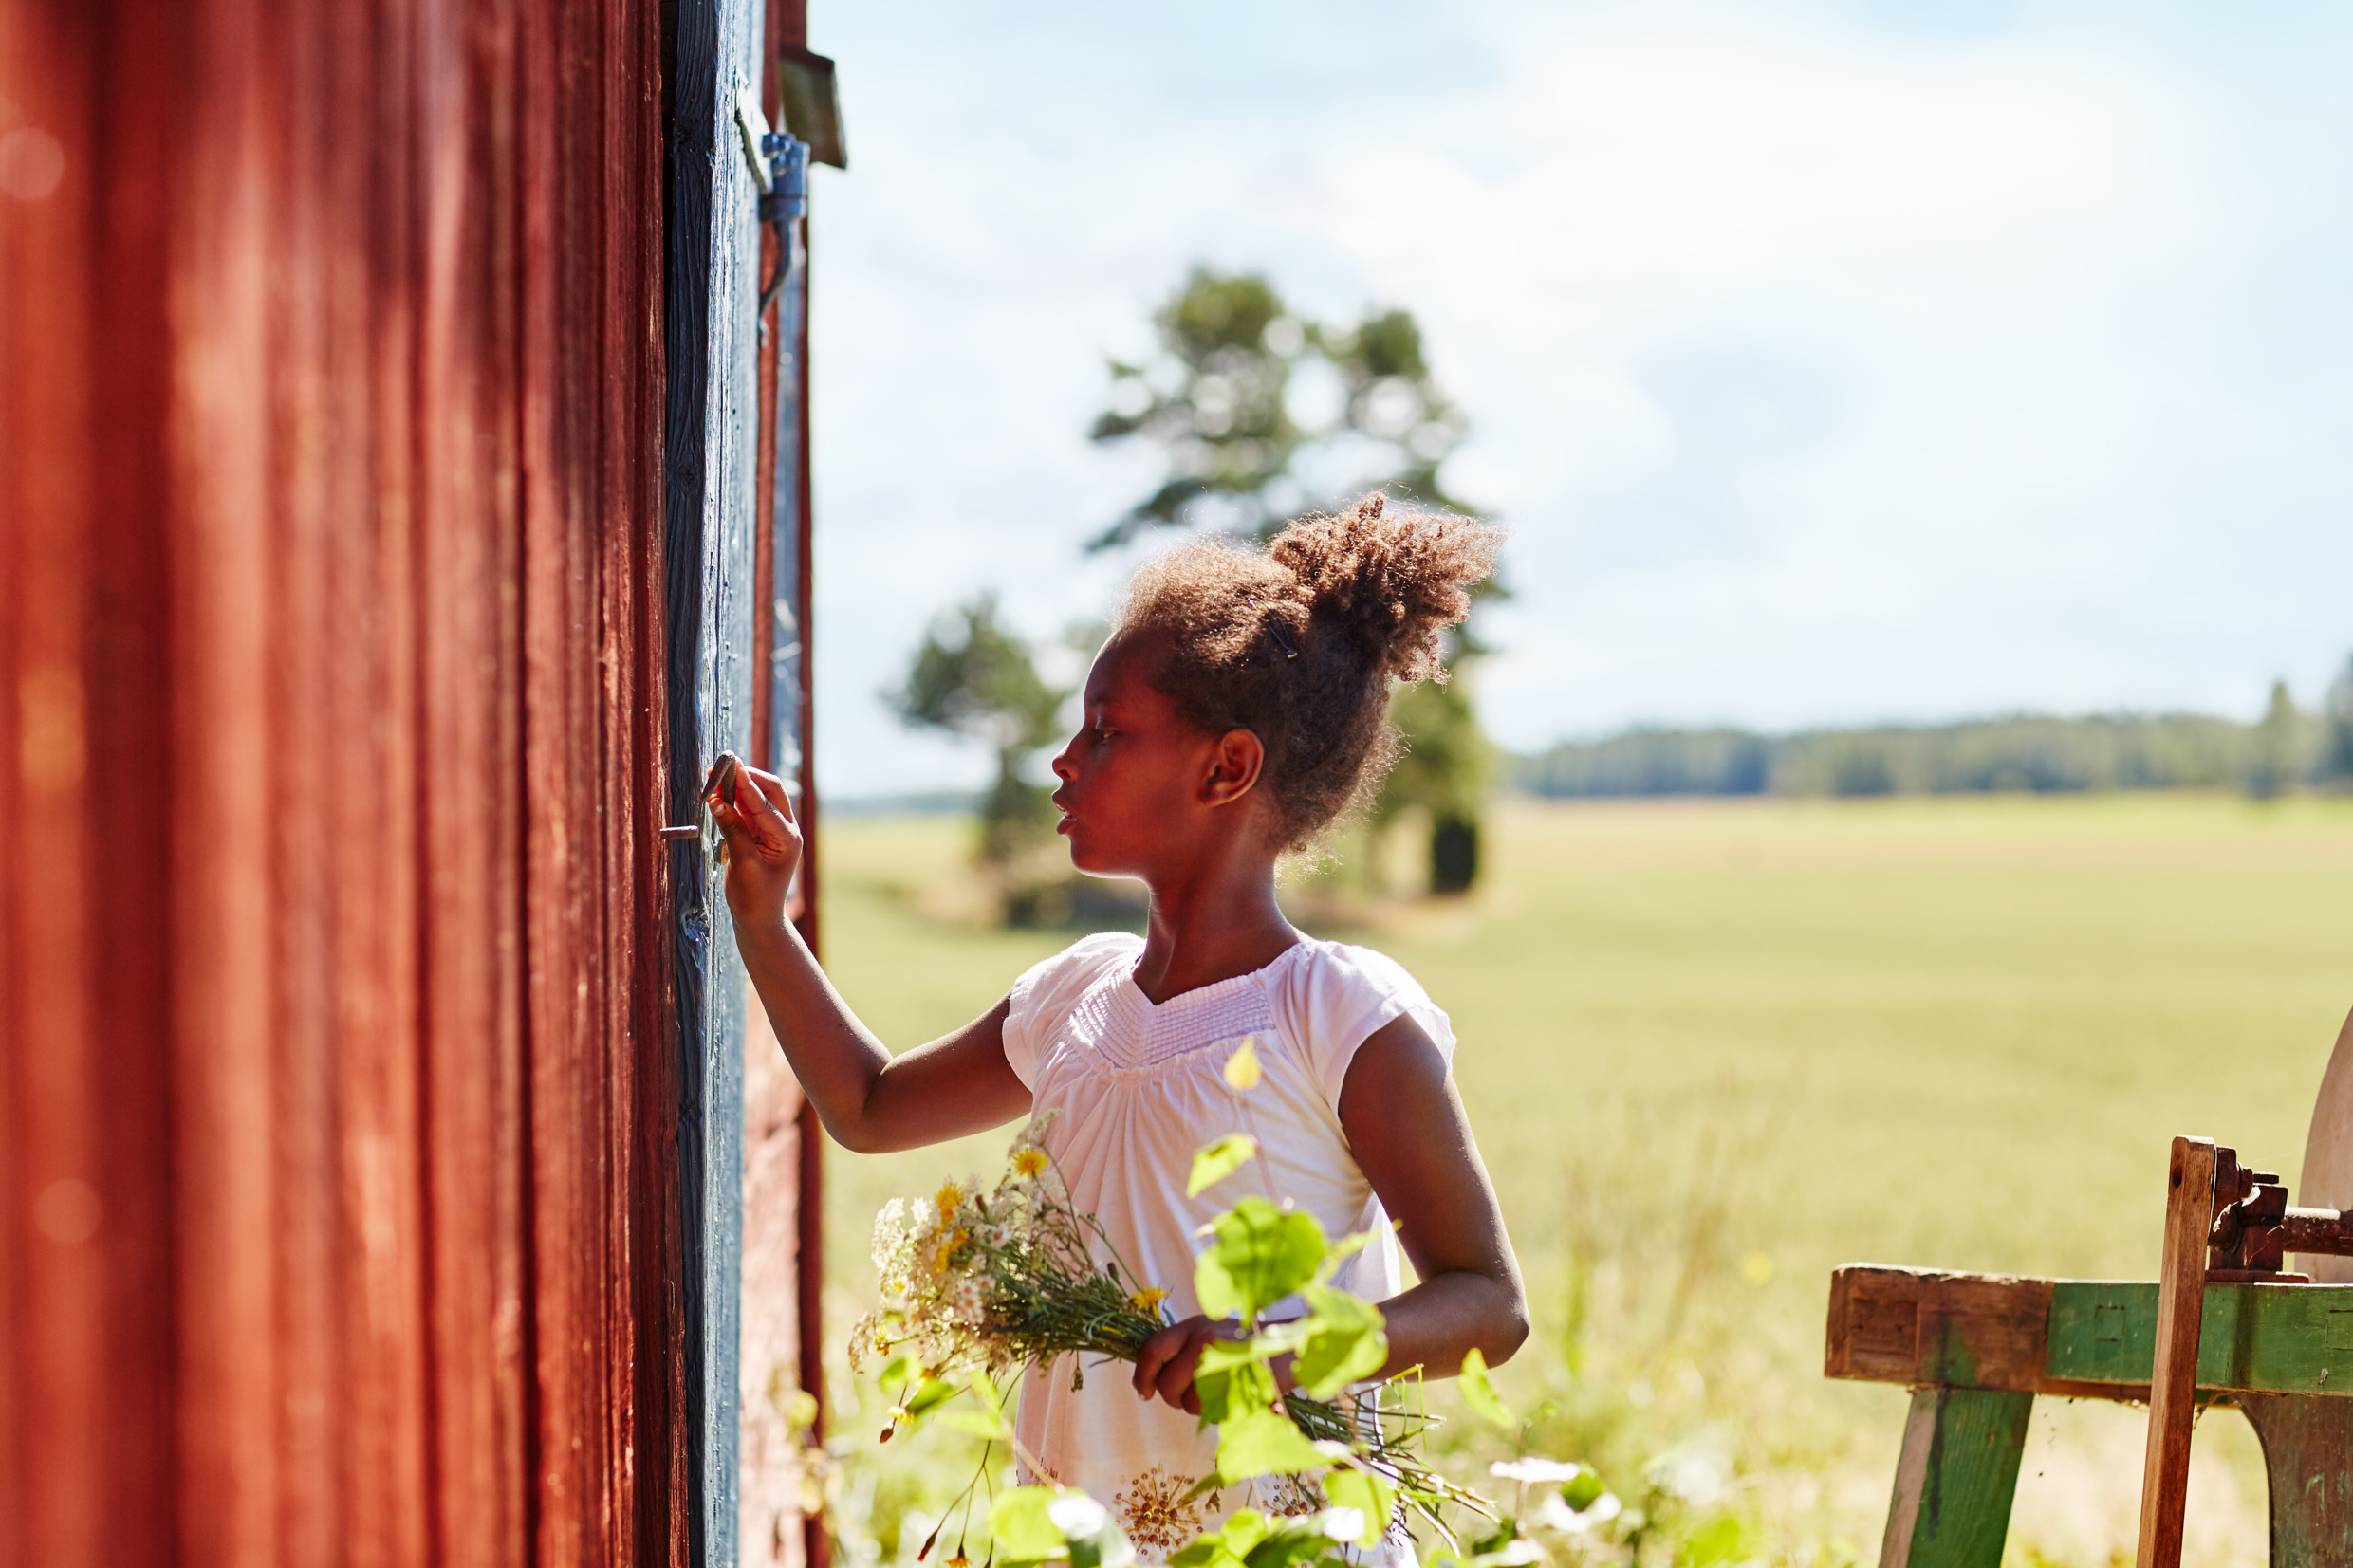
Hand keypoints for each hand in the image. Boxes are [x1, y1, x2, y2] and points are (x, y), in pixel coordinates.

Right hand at [706, 754, 803, 924]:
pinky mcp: (761, 834)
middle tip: (722, 767)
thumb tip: (717, 801)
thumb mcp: (742, 864)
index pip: (766, 804)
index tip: (731, 766)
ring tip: (715, 778)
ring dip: (738, 787)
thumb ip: (732, 830)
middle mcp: (786, 830)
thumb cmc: (754, 897)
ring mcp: (775, 831)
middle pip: (771, 791)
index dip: (746, 784)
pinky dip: (734, 801)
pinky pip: (749, 810)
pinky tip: (718, 794)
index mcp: (787, 838)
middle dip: (747, 778)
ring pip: (759, 798)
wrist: (759, 919)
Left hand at [1130, 1316, 1293, 1416]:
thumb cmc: (1247, 1343)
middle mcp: (1204, 1340)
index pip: (1154, 1350)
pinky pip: (1212, 1413)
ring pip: (1189, 1403)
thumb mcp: (1211, 1333)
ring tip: (1218, 1391)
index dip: (1143, 1374)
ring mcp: (1220, 1364)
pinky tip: (1231, 1397)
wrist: (1292, 1345)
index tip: (1143, 1391)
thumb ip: (1182, 1350)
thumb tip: (1150, 1379)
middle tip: (1189, 1396)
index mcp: (1195, 1326)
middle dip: (1173, 1398)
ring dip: (1198, 1407)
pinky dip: (1217, 1413)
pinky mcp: (1236, 1385)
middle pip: (1168, 1384)